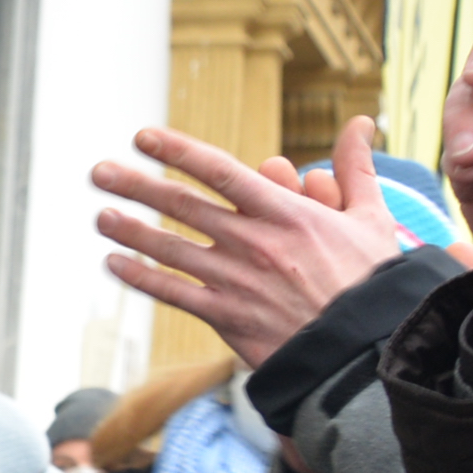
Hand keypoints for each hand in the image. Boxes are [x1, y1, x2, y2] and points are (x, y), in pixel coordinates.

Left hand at [93, 115, 407, 367]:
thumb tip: (359, 123)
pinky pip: (174, 294)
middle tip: (99, 171)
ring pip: (170, 249)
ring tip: (100, 215)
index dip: (177, 151)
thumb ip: (356, 168)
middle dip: (137, 185)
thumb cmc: (373, 282)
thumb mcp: (371, 217)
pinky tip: (114, 264)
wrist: (367, 349)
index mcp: (285, 212)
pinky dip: (141, 278)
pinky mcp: (227, 317)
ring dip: (129, 230)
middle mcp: (254, 242)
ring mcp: (237, 280)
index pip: (220, 171)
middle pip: (183, 206)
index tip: (143, 137)